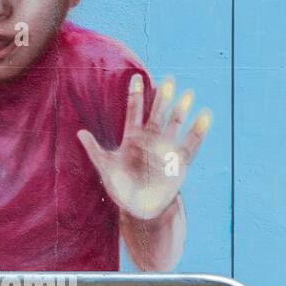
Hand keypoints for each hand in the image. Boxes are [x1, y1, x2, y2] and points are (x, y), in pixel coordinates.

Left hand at [78, 74, 210, 221]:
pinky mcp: (179, 161)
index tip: (137, 77)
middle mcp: (150, 140)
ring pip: (175, 124)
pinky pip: (191, 143)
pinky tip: (205, 116)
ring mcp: (166, 149)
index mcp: (132, 139)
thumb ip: (95, 150)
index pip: (134, 112)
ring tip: (188, 94)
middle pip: (157, 114)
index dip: (136, 95)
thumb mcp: (106, 169)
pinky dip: (198, 130)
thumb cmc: (121, 189)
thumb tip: (80, 132)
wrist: (140, 209)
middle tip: (169, 79)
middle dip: (163, 97)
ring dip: (181, 110)